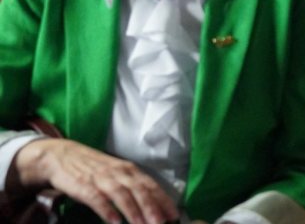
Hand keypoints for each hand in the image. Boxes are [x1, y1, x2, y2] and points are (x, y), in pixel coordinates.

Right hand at [12, 138, 178, 223]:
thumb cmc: (93, 167)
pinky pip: (97, 199)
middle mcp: (119, 172)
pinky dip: (107, 210)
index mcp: (129, 169)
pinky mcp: (83, 186)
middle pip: (139, 190)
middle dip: (152, 207)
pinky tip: (115, 222)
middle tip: (161, 222)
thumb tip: (153, 204)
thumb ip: (132, 186)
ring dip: (133, 211)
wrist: (62, 155)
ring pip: (121, 195)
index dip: (163, 200)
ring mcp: (101, 178)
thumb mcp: (117, 172)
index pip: (151, 185)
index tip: (174, 214)